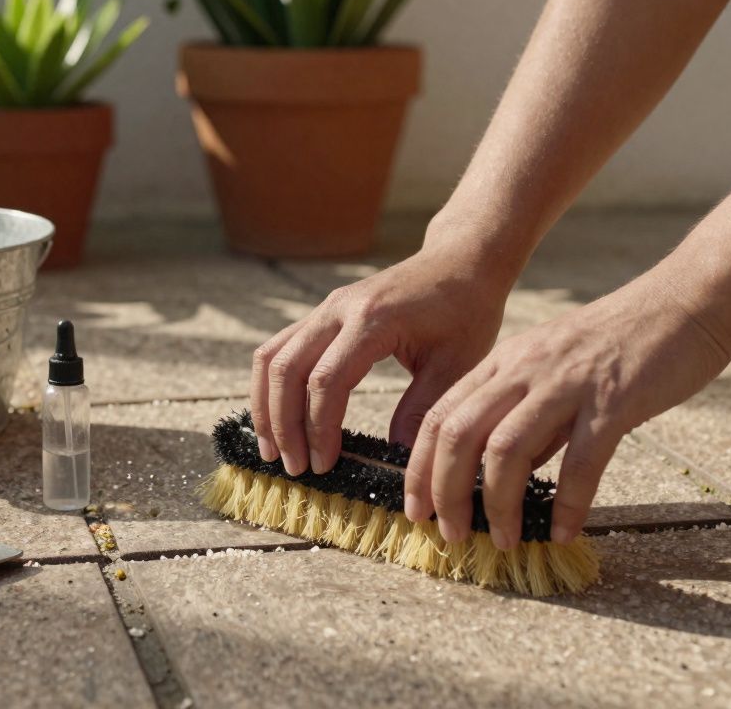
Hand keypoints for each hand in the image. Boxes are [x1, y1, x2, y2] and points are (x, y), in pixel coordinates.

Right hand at [251, 239, 514, 475]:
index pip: (326, 380)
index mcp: (373, 320)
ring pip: (272, 357)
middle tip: (294, 468)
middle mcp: (339, 309)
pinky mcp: (321, 313)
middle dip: (284, 425)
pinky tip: (277, 417)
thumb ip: (423, 408)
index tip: (324, 466)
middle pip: (287, 370)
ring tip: (273, 450)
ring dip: (266, 407)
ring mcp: (325, 308)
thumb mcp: (457, 364)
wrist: (459, 261)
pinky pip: (278, 348)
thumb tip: (396, 459)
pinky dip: (271, 386)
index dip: (319, 428)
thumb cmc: (465, 312)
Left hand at [402, 277, 730, 548]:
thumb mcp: (553, 371)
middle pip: (459, 433)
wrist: (685, 301)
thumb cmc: (620, 343)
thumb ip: (528, 419)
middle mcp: (524, 368)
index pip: (440, 417)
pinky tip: (563, 532)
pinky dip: (567, 504)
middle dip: (445, 493)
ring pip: (506, 449)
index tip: (417, 512)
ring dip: (498, 505)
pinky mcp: (613, 400)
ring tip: (503, 541)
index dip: (420, 469)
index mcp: (504, 362)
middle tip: (450, 536)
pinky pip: (581, 462)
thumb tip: (506, 475)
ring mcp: (567, 383)